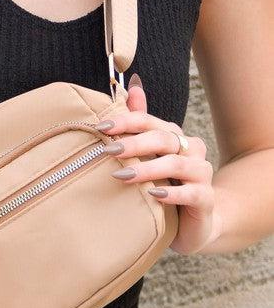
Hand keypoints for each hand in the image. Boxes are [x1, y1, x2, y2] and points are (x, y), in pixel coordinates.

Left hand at [97, 74, 220, 254]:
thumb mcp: (150, 156)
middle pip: (163, 139)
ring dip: (148, 169)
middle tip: (110, 150)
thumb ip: (140, 123)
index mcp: (174, 136)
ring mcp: (201, 174)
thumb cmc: (165, 184)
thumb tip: (133, 85)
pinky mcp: (206, 199)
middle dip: (134, 143)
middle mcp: (191, 150)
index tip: (101, 127)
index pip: (149, 122)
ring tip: (123, 176)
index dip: (126, 121)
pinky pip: (192, 193)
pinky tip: (154, 195)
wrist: (194, 222)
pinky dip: (172, 193)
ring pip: (176, 165)